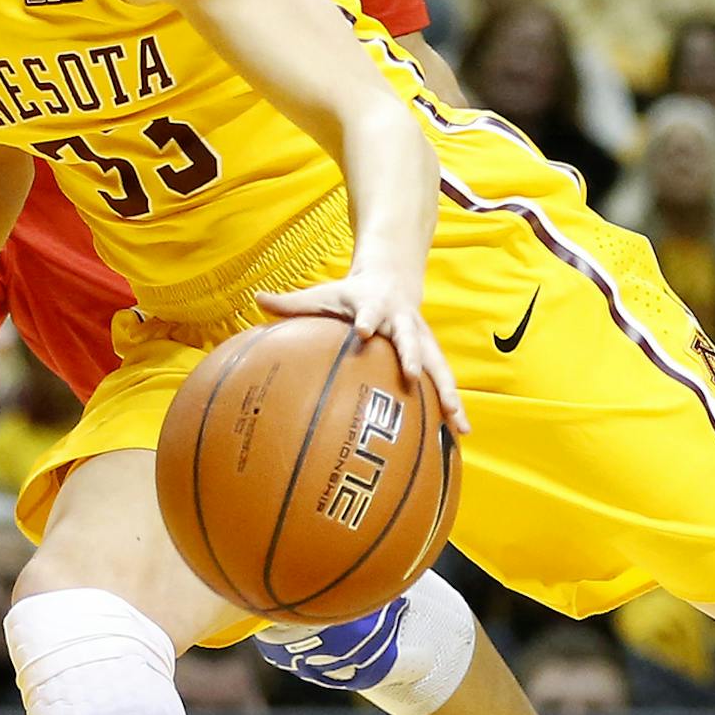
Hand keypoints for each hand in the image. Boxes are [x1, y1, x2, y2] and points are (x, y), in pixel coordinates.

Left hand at [260, 273, 469, 433]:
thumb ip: (292, 303)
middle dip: (413, 356)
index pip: (371, 313)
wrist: (393, 279)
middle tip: (411, 376)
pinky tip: (459, 435)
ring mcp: (422, 339)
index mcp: (375, 307)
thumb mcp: (324, 294)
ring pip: (438, 366)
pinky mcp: (432, 354)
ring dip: (449, 394)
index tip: (365, 331)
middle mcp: (404, 322)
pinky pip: (442, 381)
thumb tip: (256, 299)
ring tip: (459, 424)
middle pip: (412, 340)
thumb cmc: (352, 295)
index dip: (369, 321)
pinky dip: (451, 406)